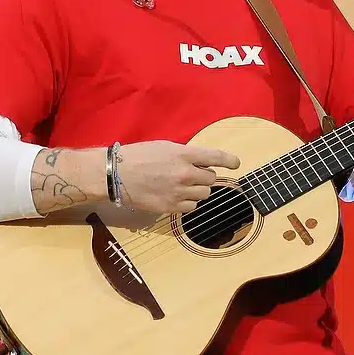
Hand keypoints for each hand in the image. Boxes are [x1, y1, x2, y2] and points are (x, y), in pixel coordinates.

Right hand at [114, 141, 240, 214]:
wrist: (117, 174)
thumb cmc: (138, 156)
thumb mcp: (165, 147)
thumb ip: (185, 155)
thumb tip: (201, 163)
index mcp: (183, 155)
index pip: (215, 157)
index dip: (229, 160)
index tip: (236, 164)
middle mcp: (184, 173)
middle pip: (211, 178)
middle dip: (204, 176)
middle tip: (191, 174)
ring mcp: (179, 192)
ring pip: (204, 194)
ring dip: (198, 190)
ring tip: (182, 186)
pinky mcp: (171, 207)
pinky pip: (192, 208)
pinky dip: (188, 203)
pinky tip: (176, 197)